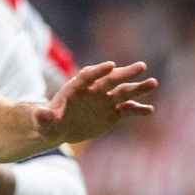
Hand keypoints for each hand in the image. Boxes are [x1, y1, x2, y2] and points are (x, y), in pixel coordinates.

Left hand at [36, 61, 157, 143]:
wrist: (60, 129)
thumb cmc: (49, 123)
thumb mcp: (44, 122)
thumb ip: (44, 117)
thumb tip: (41, 113)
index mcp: (76, 88)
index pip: (88, 76)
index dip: (99, 70)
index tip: (111, 65)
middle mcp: (93, 91)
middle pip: (111, 79)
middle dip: (125, 73)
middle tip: (141, 66)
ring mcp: (105, 101)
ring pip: (124, 92)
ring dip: (138, 88)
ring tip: (153, 83)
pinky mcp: (113, 113)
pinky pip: (128, 110)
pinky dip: (138, 110)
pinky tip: (149, 110)